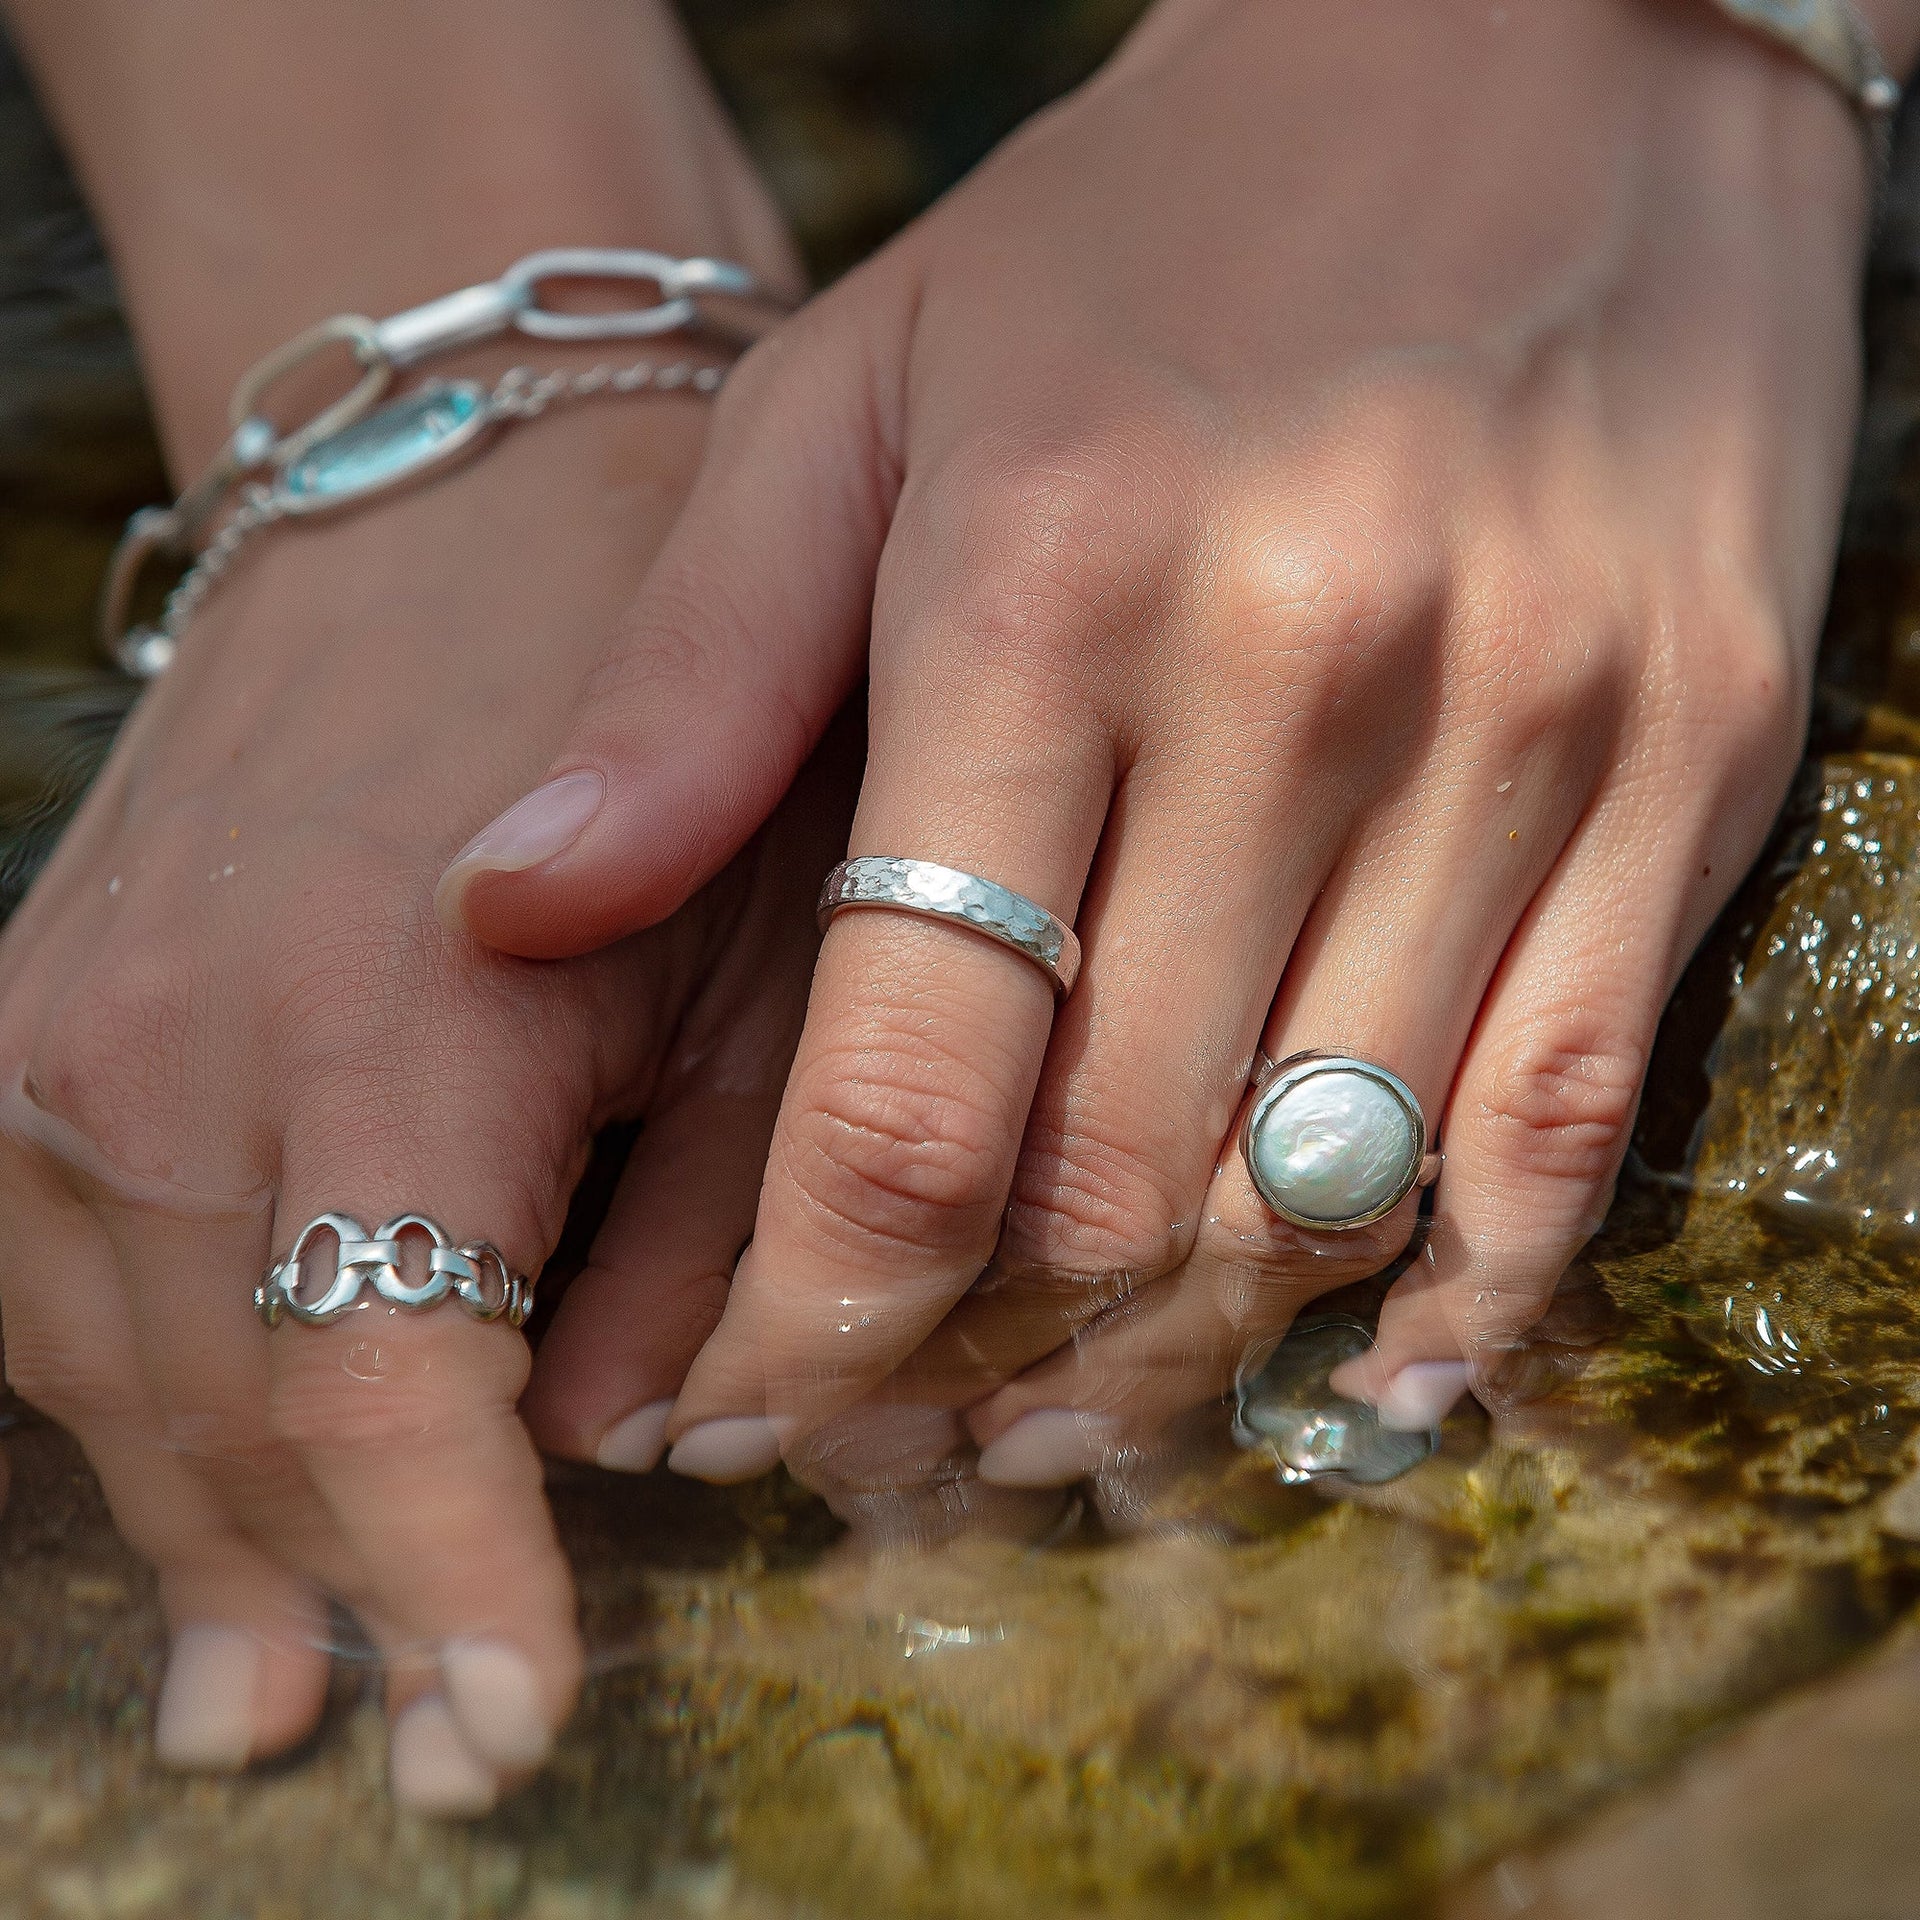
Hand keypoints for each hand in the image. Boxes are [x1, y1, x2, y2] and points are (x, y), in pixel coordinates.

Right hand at [0, 400, 855, 1801]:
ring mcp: (66, 1015)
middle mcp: (179, 1037)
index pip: (384, 1387)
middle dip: (334, 1592)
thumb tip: (627, 1446)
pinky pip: (22, 1256)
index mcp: (393, 1023)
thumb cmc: (669, 717)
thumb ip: (703, 1215)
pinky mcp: (28, 994)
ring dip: (201, 1530)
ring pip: (105, 1362)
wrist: (464, 492)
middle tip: (419, 1750)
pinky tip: (166, 1487)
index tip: (505, 1732)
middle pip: (235, 1406)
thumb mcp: (760, 959)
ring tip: (271, 1681)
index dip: (445, 1581)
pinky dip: (100, 1395)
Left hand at [454, 0, 1875, 1482]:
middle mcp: (1301, 671)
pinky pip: (1574, 1118)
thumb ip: (690, 681)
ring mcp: (1531, 725)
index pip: (910, 1079)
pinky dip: (1456, 1293)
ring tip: (1060, 1440)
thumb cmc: (1145, 235)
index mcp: (1042, 581)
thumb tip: (505, 919)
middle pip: (1115, 1179)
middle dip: (974, 1373)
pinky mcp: (1701, 752)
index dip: (814, 1310)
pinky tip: (1351, 1380)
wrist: (1542, 37)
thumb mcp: (861, 394)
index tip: (752, 1410)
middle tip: (886, 1453)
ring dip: (1181, 1366)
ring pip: (1332, 1184)